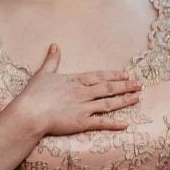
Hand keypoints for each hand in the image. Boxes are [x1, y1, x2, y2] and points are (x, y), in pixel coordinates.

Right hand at [9, 44, 141, 137]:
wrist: (30, 113)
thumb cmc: (34, 94)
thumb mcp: (43, 73)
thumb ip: (52, 60)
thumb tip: (54, 45)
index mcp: (75, 80)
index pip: (99, 76)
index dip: (113, 75)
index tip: (125, 74)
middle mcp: (83, 93)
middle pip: (108, 88)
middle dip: (125, 86)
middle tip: (139, 84)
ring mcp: (84, 108)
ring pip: (109, 103)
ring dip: (125, 100)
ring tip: (138, 97)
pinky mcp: (82, 122)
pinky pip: (102, 123)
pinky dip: (114, 124)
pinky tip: (126, 124)